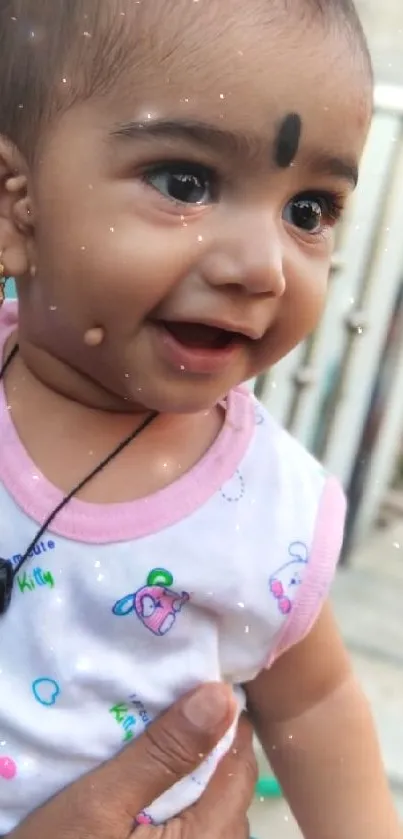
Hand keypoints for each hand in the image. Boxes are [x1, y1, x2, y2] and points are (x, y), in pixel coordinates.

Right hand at [10, 684, 256, 838]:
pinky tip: (143, 788)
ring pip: (212, 802)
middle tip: (160, 711)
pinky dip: (175, 800)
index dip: (218, 717)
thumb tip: (221, 697)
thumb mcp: (101, 803)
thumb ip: (163, 754)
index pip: (240, 760)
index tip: (187, 686)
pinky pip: (194, 825)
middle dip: (200, 743)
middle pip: (229, 781)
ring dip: (186, 772)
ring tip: (147, 746)